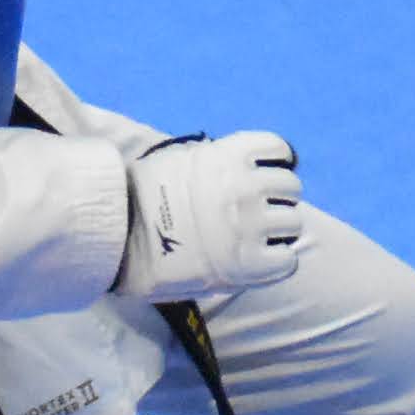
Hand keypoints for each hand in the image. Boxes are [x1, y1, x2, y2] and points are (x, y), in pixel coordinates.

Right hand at [115, 130, 304, 303]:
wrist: (120, 243)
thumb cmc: (143, 200)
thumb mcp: (180, 160)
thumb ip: (214, 159)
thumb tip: (238, 161)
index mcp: (231, 156)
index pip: (278, 150)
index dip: (275, 164)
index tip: (264, 176)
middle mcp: (247, 186)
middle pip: (291, 188)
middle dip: (276, 200)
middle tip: (255, 214)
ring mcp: (251, 225)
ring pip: (293, 222)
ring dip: (278, 231)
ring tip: (254, 240)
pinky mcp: (250, 264)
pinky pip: (287, 260)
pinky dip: (277, 262)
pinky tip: (257, 262)